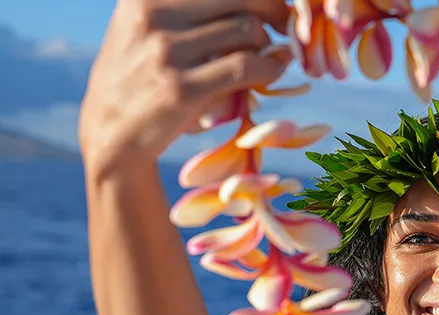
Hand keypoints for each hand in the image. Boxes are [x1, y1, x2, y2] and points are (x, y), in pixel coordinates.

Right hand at [79, 0, 289, 174]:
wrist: (110, 135)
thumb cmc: (140, 80)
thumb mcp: (147, 30)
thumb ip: (189, 12)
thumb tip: (262, 5)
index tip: (273, 4)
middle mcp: (151, 15)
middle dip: (273, 9)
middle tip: (285, 26)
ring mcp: (165, 52)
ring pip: (247, 29)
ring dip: (266, 45)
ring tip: (265, 57)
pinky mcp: (181, 89)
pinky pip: (246, 66)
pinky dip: (269, 67)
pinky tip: (273, 71)